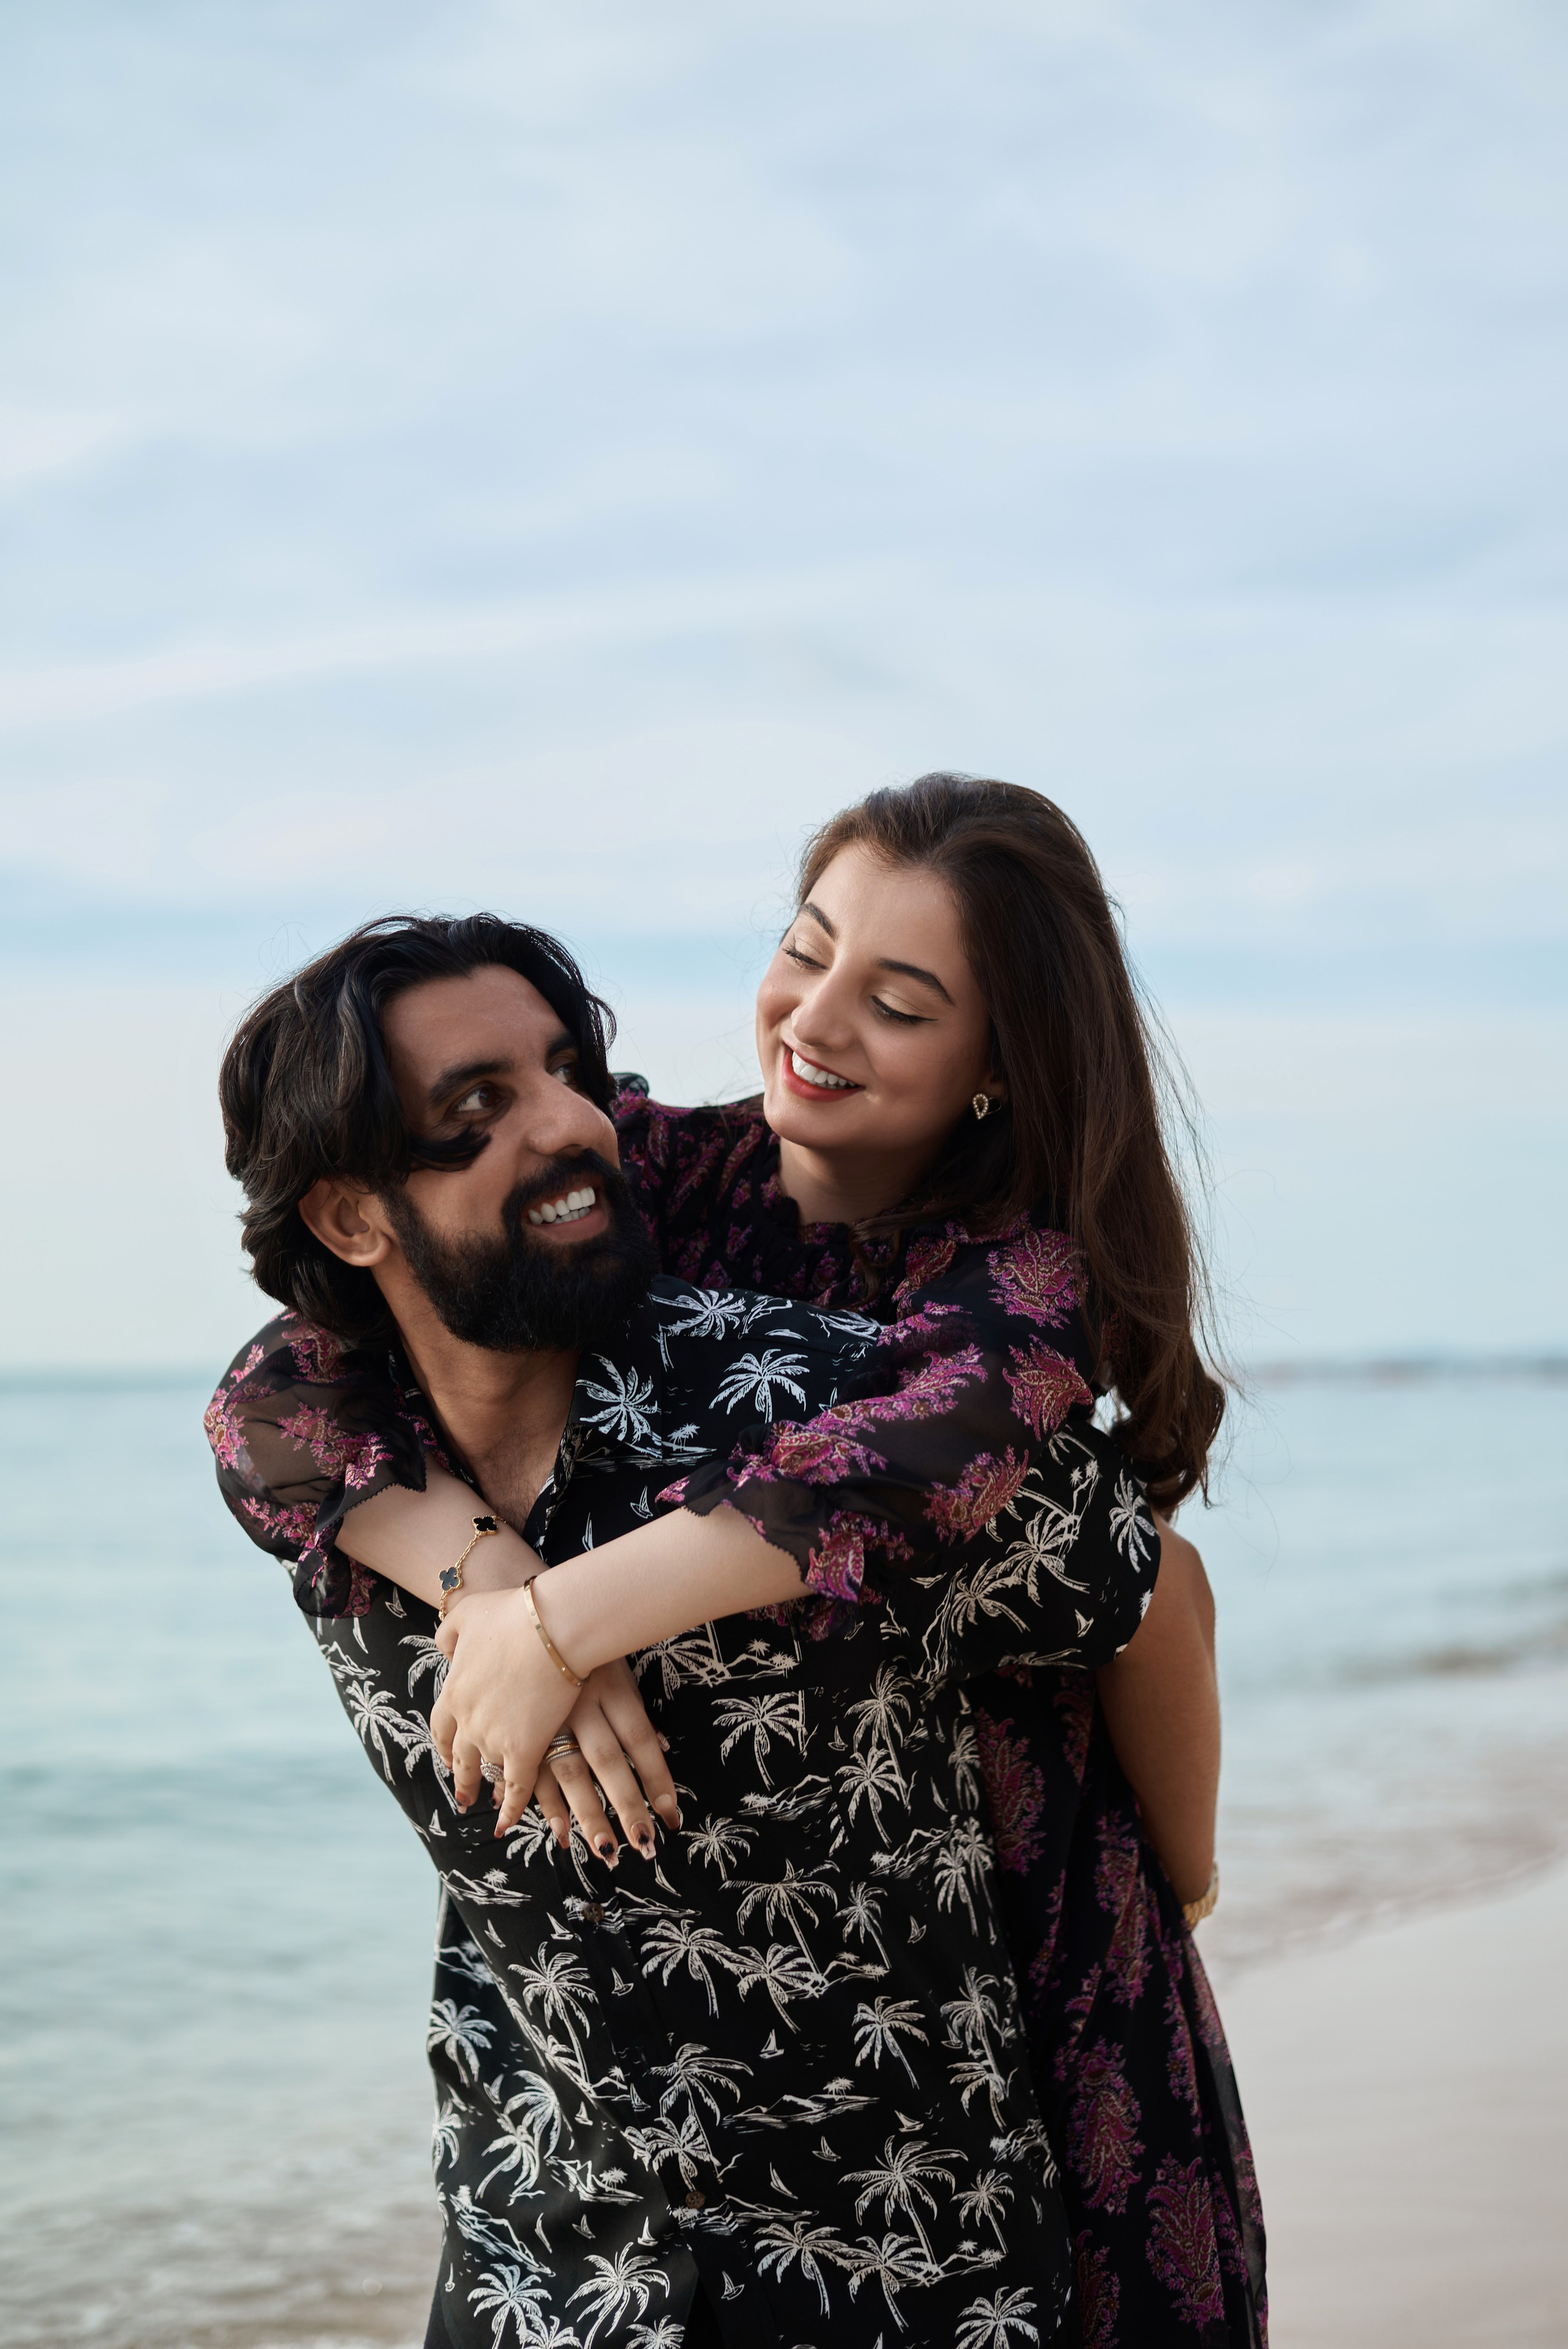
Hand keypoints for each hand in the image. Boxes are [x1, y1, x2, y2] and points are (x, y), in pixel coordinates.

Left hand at [431, 1585, 578, 1834]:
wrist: (550, 1629)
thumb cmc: (511, 1614)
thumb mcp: (467, 1614)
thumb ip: (448, 1633)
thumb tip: (444, 1650)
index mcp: (453, 1692)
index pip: (441, 1728)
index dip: (446, 1744)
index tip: (449, 1756)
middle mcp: (467, 1721)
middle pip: (460, 1757)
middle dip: (461, 1777)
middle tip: (463, 1793)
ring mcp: (494, 1739)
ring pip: (487, 1772)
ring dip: (487, 1790)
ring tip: (488, 1805)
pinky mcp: (525, 1750)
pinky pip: (516, 1788)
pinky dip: (511, 1809)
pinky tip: (507, 1823)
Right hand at [531, 1660, 680, 1865]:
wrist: (531, 1624)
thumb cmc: (587, 1648)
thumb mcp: (618, 1669)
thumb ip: (635, 1710)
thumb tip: (664, 1747)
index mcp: (610, 1686)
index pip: (640, 1737)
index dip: (657, 1777)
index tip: (671, 1815)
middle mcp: (579, 1704)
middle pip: (608, 1761)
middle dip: (627, 1805)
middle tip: (644, 1845)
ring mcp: (546, 1717)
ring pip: (570, 1772)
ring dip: (589, 1814)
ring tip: (608, 1850)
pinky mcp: (520, 1729)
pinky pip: (533, 1772)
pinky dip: (547, 1804)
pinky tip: (563, 1833)